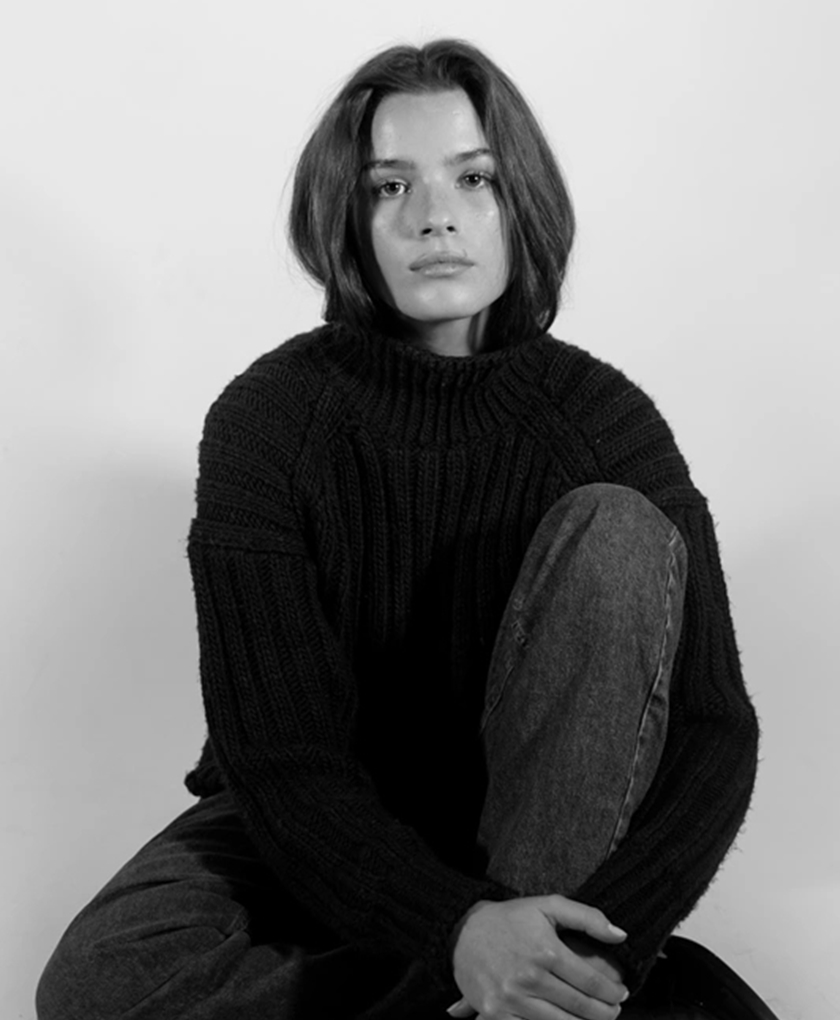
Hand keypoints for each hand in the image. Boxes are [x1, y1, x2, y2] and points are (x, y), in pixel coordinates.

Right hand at [449, 895, 628, 1019]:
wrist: (462, 933)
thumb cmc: (509, 919)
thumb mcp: (548, 905)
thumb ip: (587, 917)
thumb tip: (621, 935)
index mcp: (546, 951)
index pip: (592, 983)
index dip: (613, 992)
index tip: (621, 993)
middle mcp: (530, 978)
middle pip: (581, 1008)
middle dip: (605, 1012)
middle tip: (613, 1010)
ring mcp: (512, 1000)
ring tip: (593, 1019)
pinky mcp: (496, 1014)